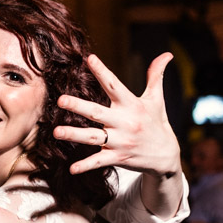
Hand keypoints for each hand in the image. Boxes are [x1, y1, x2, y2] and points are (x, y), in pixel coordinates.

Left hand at [54, 52, 180, 177]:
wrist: (166, 156)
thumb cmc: (156, 123)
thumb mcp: (157, 100)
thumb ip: (156, 76)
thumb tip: (167, 53)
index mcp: (132, 105)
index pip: (115, 85)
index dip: (102, 72)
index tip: (89, 59)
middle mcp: (124, 122)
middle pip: (98, 113)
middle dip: (79, 106)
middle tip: (61, 100)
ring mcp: (120, 141)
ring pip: (93, 137)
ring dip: (74, 134)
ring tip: (56, 132)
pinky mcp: (117, 157)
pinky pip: (99, 161)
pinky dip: (86, 165)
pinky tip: (71, 169)